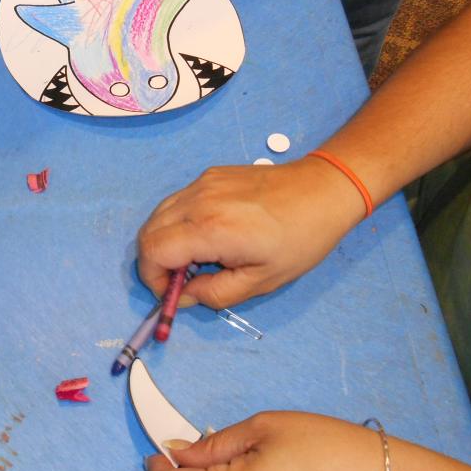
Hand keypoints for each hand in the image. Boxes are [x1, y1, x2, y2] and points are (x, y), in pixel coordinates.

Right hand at [136, 157, 364, 309]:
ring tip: (198, 257)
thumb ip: (215, 294)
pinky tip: (208, 234)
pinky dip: (179, 223)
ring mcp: (202, 183)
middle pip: (148, 233)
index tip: (172, 292)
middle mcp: (198, 201)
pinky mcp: (209, 175)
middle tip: (184, 279)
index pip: (152, 252)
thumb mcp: (261, 281)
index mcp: (210, 229)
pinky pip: (177, 202)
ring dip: (166, 242)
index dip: (153, 278)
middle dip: (155, 262)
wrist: (323, 190)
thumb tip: (184, 296)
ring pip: (159, 215)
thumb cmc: (300, 239)